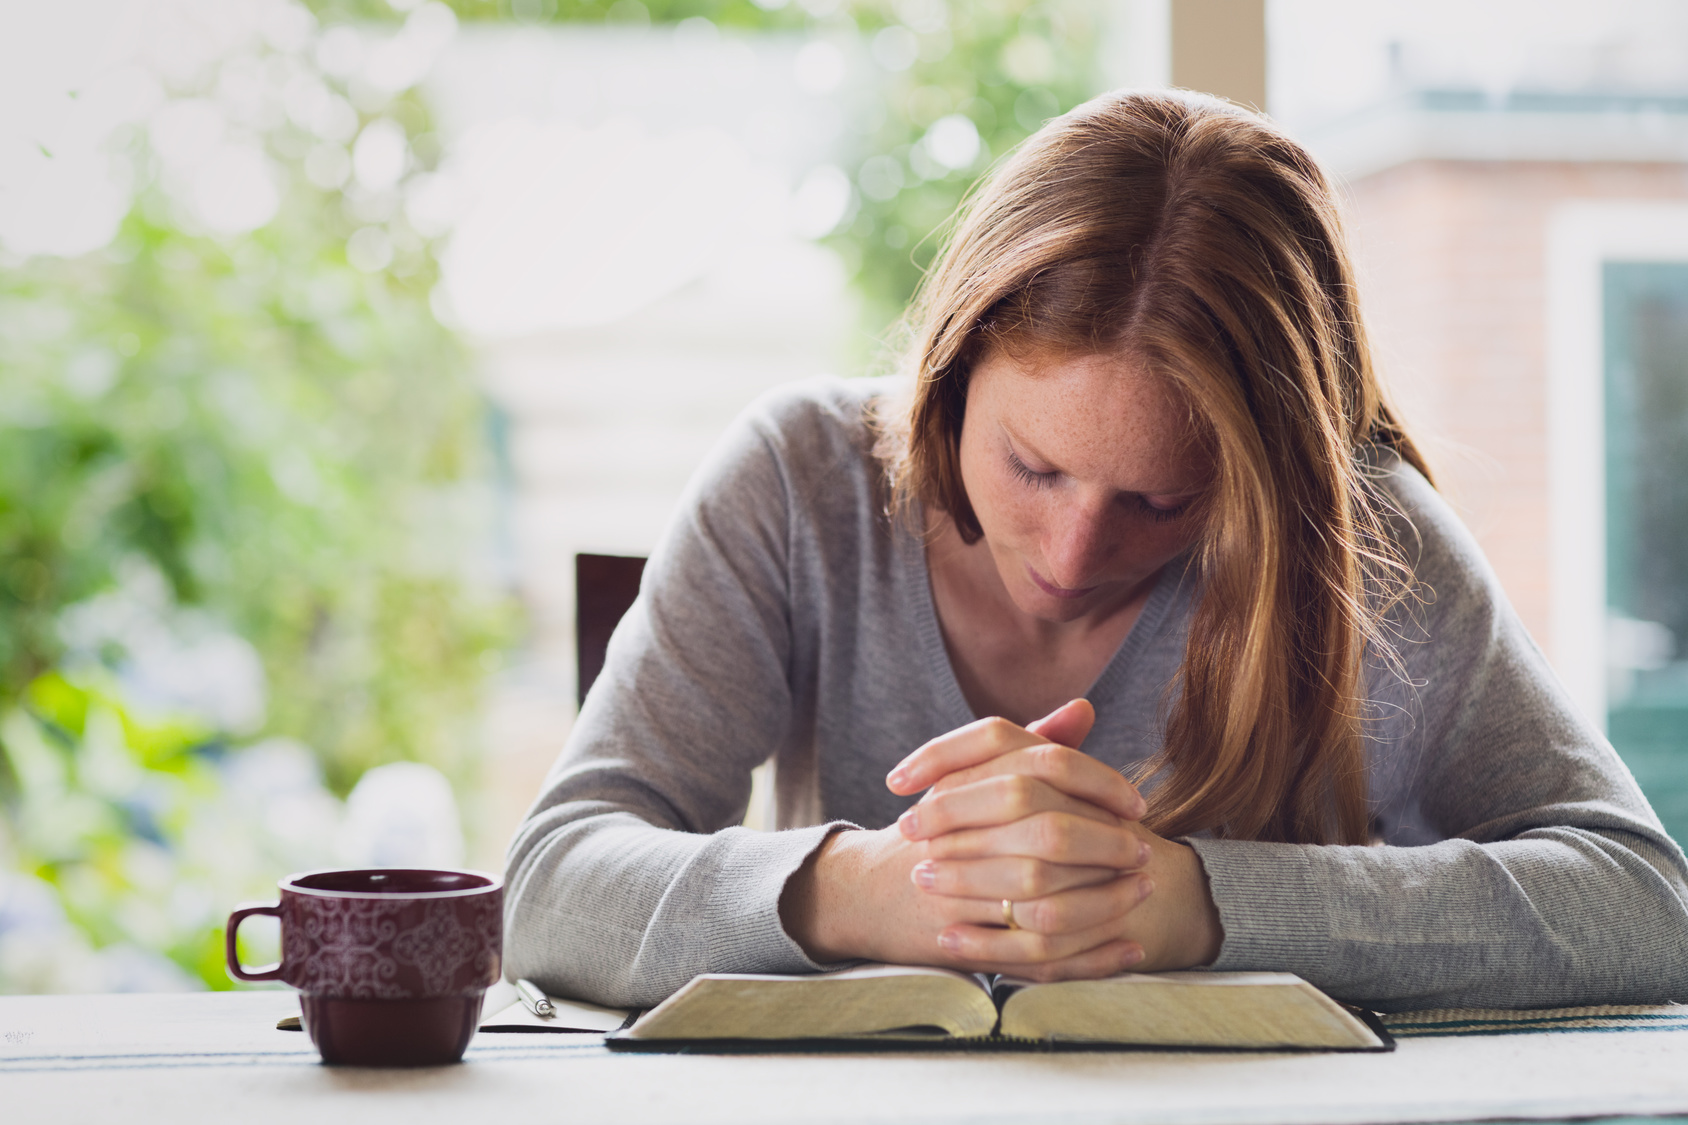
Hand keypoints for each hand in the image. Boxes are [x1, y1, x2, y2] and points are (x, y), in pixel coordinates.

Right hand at [780, 704, 1189, 977]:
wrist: (863, 891)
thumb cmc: (932, 830)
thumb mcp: (969, 778)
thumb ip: (1029, 745)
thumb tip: (1083, 709)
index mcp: (961, 782)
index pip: (1042, 769)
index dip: (1097, 783)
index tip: (1133, 801)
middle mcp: (954, 834)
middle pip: (1047, 835)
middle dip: (1105, 844)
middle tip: (1143, 849)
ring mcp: (955, 892)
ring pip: (1045, 902)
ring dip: (1105, 900)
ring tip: (1142, 892)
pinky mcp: (961, 942)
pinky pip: (1037, 957)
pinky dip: (1092, 957)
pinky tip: (1129, 949)